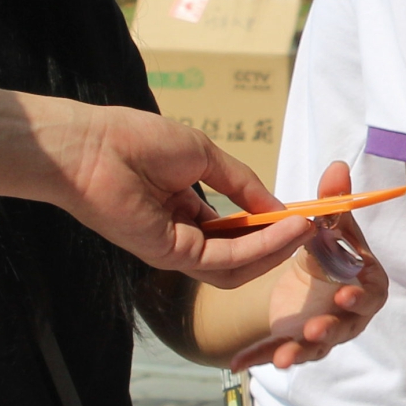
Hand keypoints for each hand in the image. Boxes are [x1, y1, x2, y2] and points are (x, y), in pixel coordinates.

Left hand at [34, 101, 313, 286]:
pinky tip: (285, 229)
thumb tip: (278, 205)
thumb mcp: (205, 154)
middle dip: (279, 243)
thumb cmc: (138, 140)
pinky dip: (260, 248)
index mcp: (185, 209)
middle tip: (311, 230)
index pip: (236, 229)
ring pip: (238, 265)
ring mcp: (177, 249)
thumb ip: (242, 182)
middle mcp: (183, 234)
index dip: (269, 225)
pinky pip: (226, 261)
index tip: (301, 216)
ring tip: (305, 230)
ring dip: (276, 249)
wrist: (94, 146)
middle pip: (241, 254)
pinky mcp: (173, 256)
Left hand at [233, 161, 391, 371]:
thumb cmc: (333, 250)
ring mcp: (324, 331)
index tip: (344, 295)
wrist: (316, 278)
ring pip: (315, 347)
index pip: (370, 294)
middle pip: (345, 327)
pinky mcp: (296, 341)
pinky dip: (259, 358)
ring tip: (282, 358)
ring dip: (299, 352)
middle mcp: (350, 314)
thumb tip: (336, 166)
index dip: (360, 296)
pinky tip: (238, 361)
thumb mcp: (332, 226)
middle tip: (314, 328)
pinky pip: (278, 351)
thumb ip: (334, 202)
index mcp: (366, 284)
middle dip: (331, 329)